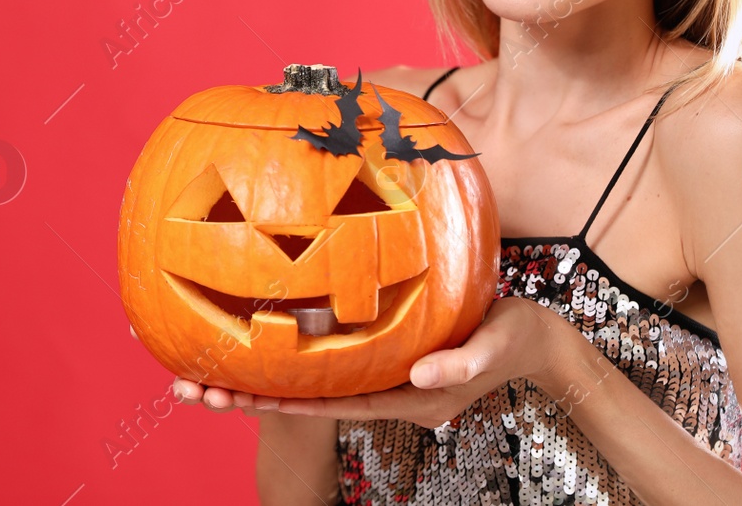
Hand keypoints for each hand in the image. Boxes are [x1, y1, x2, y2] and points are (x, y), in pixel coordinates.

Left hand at [172, 297, 571, 428]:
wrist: (539, 340)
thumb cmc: (517, 337)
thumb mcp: (493, 346)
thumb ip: (458, 360)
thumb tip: (419, 373)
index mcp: (409, 397)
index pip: (336, 404)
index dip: (289, 401)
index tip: (242, 397)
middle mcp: (390, 390)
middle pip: (316, 398)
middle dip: (262, 396)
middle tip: (202, 390)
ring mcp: (390, 375)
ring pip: (320, 382)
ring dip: (273, 377)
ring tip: (214, 372)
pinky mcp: (393, 355)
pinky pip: (338, 360)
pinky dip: (303, 354)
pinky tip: (273, 338)